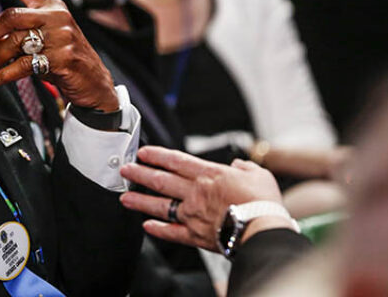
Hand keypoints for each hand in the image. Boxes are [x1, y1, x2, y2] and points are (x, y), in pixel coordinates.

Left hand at [0, 0, 118, 110]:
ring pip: (15, 42)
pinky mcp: (63, 57)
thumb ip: (22, 30)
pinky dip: (5, 74)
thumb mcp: (47, 37)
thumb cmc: (64, 59)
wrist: (94, 83)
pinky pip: (24, 64)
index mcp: (51, 6)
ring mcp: (62, 36)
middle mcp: (57, 16)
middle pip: (11, 17)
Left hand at [120, 146, 284, 250]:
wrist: (263, 229)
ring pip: (160, 205)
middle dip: (139, 173)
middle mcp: (195, 192)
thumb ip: (244, 167)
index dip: (157, 155)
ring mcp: (193, 214)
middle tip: (124, 170)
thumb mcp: (258, 174)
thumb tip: (238, 165)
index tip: (142, 152)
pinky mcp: (196, 235)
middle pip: (161, 180)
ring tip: (125, 197)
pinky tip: (147, 226)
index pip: (176, 160)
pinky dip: (158, 230)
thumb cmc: (263, 202)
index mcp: (209, 174)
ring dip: (140, 200)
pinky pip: (172, 232)